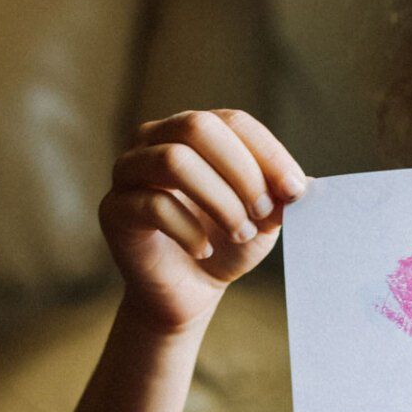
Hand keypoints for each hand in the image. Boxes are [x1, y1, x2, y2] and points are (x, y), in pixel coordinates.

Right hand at [99, 109, 308, 333]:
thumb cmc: (227, 243)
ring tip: (239, 233)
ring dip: (219, 201)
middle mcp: (156, 139)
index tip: (295, 192)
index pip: (234, 121)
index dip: (269, 154)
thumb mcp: (263, 219)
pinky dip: (189, 231)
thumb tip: (297, 187)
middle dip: (241, 172)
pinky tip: (203, 250)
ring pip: (173, 161)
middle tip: (262, 213)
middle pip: (198, 127)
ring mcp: (129, 171)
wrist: (190, 290)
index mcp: (196, 131)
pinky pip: (152, 205)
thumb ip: (278, 197)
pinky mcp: (114, 209)